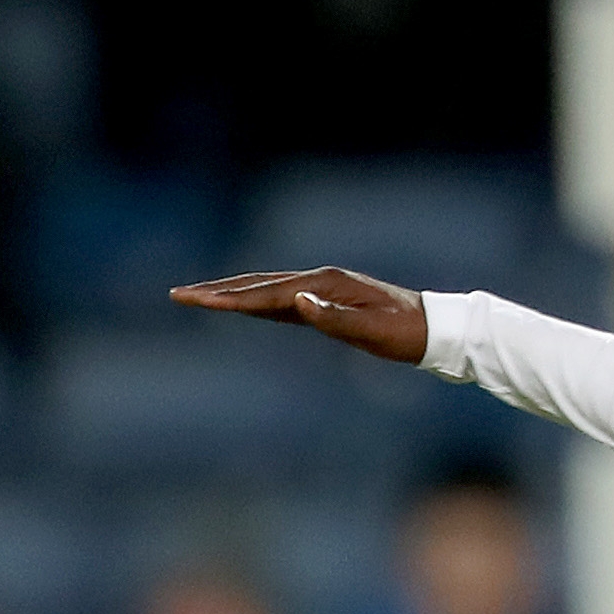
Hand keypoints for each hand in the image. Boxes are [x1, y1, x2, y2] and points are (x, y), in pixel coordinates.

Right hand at [168, 266, 429, 364]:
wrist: (435, 329)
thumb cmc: (405, 333)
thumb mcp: (372, 329)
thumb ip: (334, 318)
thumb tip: (298, 302)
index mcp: (323, 284)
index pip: (265, 293)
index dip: (228, 299)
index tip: (195, 301)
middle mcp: (318, 280)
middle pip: (256, 284)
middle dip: (217, 291)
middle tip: (179, 295)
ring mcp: (321, 289)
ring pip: (266, 290)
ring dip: (232, 294)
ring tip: (200, 298)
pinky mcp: (327, 302)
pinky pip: (282, 302)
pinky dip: (257, 303)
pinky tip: (244, 309)